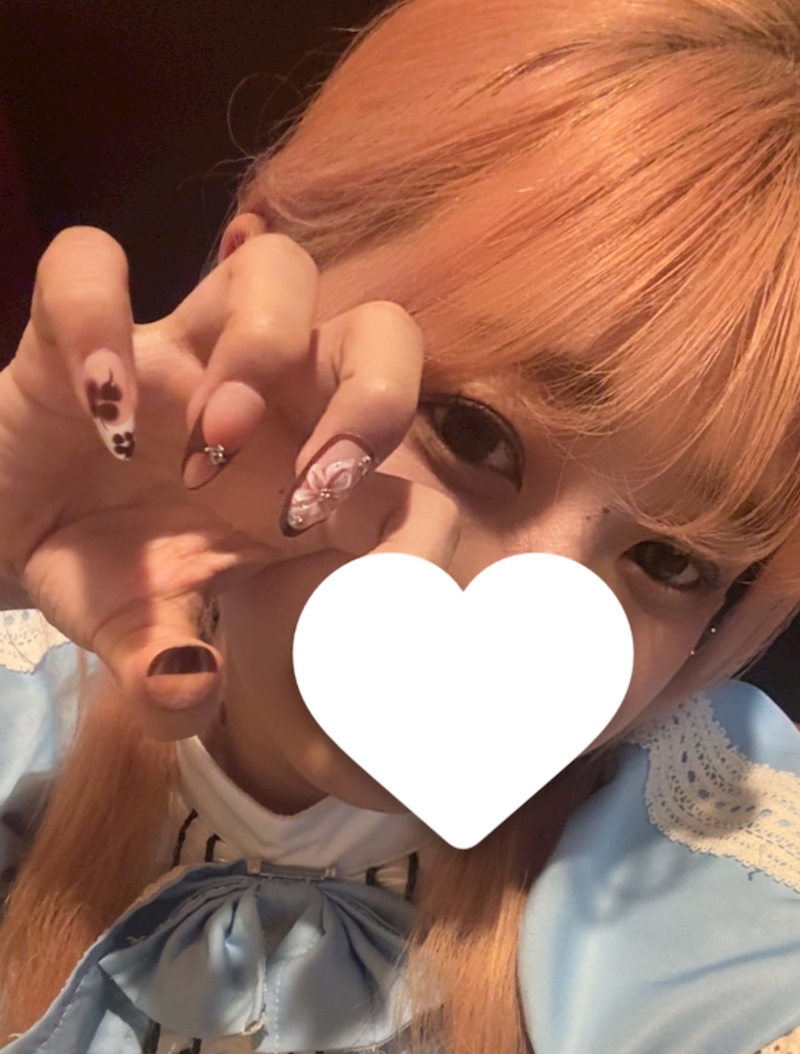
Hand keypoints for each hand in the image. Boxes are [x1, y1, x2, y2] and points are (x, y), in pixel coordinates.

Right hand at [0, 225, 452, 736]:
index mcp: (306, 476)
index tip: (363, 573)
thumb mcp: (139, 639)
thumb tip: (188, 695)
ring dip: (263, 348)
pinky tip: (99, 404)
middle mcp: (268, 400)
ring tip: (206, 445)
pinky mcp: (82, 328)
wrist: (7, 535)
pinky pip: (93, 266)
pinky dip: (99, 319)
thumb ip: (167, 680)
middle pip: (381, 334)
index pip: (412, 461)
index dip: (414, 505)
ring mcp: (183, 352)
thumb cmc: (104, 576)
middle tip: (311, 487)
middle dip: (373, 398)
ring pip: (276, 270)